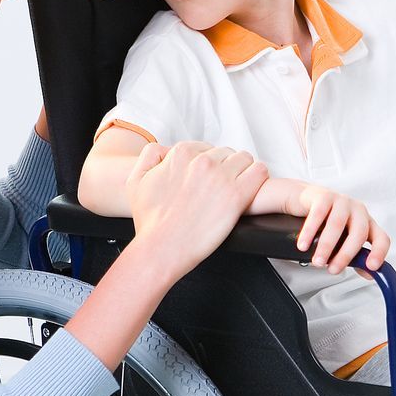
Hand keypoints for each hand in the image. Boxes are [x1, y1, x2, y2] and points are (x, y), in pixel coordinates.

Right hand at [125, 142, 268, 279]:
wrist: (162, 248)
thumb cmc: (150, 221)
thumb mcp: (136, 181)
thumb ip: (150, 156)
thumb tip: (165, 149)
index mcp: (181, 153)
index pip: (205, 148)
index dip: (206, 164)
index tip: (205, 180)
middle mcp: (203, 161)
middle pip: (225, 153)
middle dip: (224, 167)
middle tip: (218, 188)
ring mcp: (222, 177)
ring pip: (244, 159)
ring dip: (242, 171)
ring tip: (235, 188)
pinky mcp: (237, 195)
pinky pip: (260, 172)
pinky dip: (257, 177)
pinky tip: (250, 190)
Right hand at [292, 185, 390, 275]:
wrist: (306, 200)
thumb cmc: (327, 221)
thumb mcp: (343, 240)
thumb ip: (355, 256)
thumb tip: (367, 273)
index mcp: (367, 223)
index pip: (381, 238)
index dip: (379, 252)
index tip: (372, 266)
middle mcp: (358, 211)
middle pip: (358, 233)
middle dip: (346, 254)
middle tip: (333, 269)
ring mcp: (342, 201)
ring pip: (337, 224)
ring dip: (326, 246)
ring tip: (318, 261)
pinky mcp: (324, 195)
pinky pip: (318, 214)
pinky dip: (310, 232)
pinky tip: (304, 244)